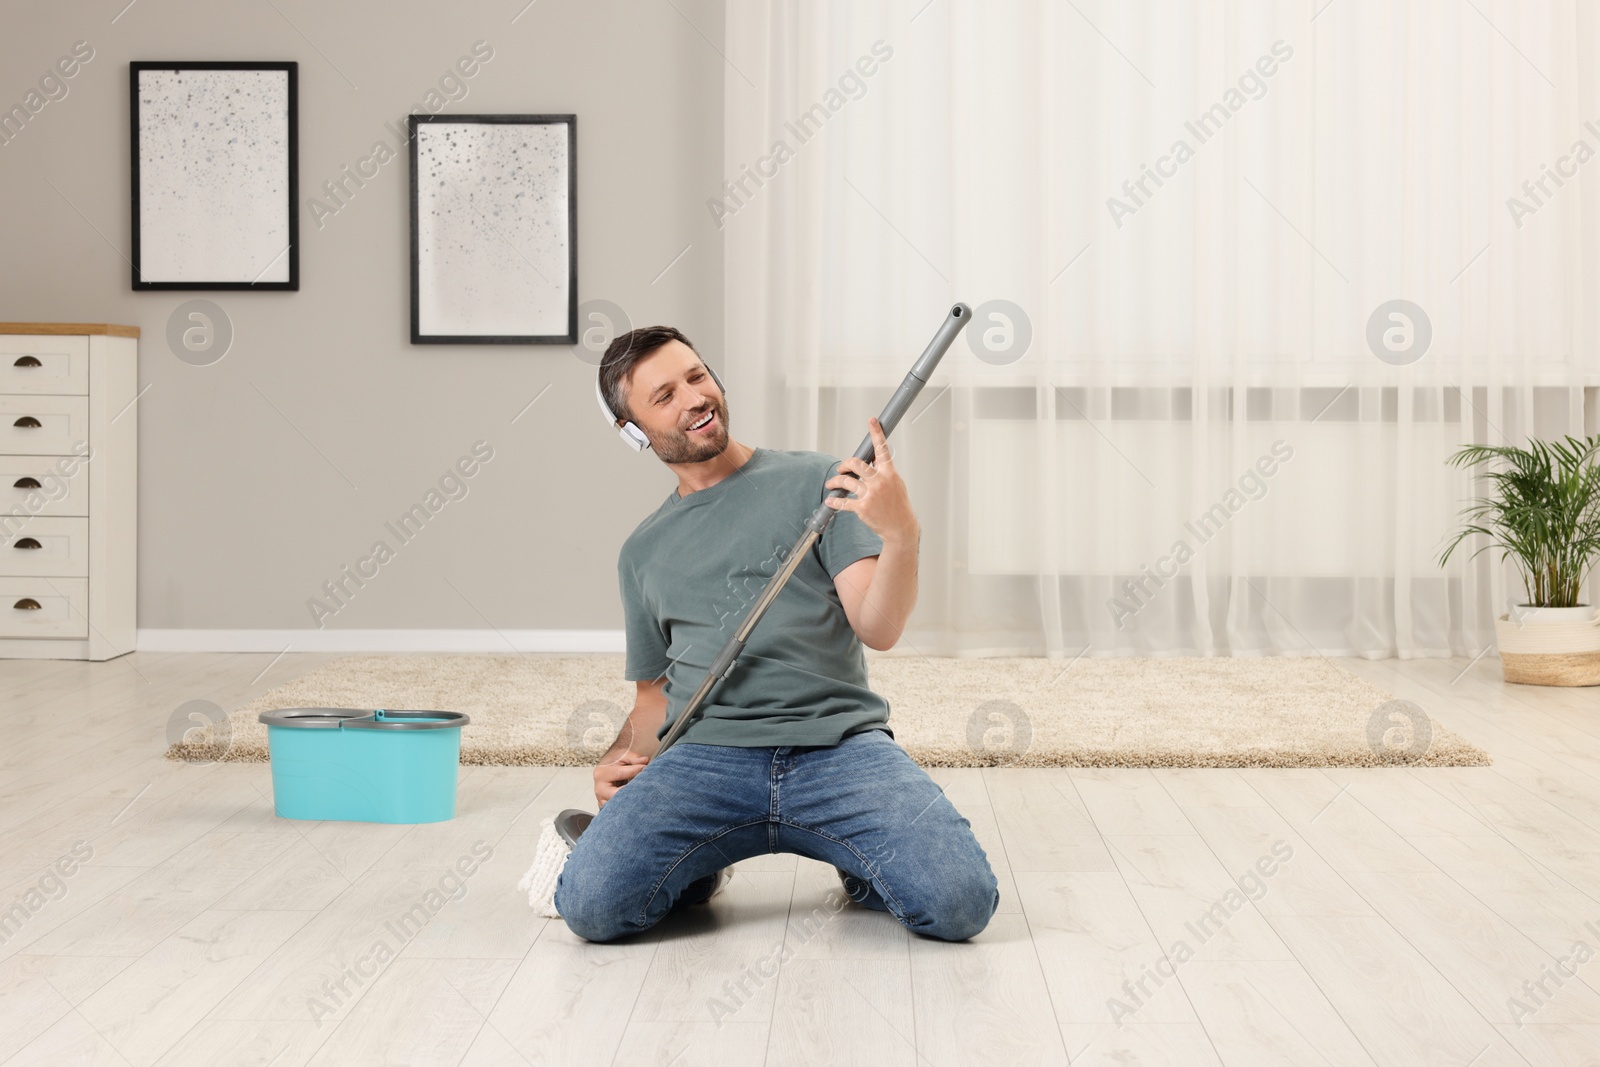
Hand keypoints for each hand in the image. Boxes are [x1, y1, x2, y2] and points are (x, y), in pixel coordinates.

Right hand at [595, 751, 649, 807]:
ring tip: (642, 794)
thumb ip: (634, 757)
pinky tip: (637, 802)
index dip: (635, 770)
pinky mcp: (607, 808)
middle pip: (617, 793)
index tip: (646, 768)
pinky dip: (627, 807)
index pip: (619, 773)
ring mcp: (602, 800)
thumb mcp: (623, 755)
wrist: (607, 770)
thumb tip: (645, 761)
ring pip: (617, 805)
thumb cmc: (615, 763)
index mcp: (601, 774)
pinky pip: (617, 810)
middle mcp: (599, 789)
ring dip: (630, 801)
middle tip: (645, 785)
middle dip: (632, 789)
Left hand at [823, 417, 918, 546]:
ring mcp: (870, 494)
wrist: (900, 527)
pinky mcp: (862, 508)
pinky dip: (835, 501)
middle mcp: (879, 481)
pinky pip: (843, 502)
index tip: (871, 421)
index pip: (882, 449)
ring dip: (836, 481)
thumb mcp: (896, 484)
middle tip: (842, 469)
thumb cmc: (899, 506)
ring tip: (832, 484)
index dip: (876, 434)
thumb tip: (872, 463)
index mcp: (889, 473)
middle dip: (845, 464)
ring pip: (846, 481)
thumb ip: (884, 472)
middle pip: (856, 463)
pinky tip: (830, 500)